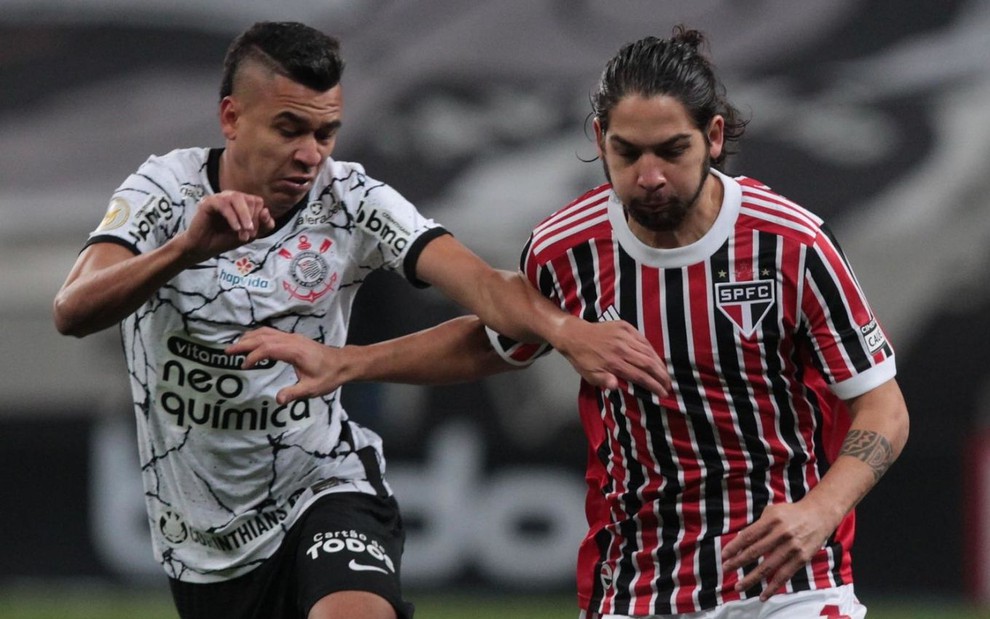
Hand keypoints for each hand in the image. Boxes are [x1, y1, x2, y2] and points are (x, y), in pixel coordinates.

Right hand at [181, 190, 275, 262]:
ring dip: (244, 216)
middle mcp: (231, 197)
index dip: (259, 218)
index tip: (253, 234)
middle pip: (250, 199)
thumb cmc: (224, 240)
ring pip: (237, 198)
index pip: (258, 202)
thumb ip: (262, 226)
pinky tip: (235, 229)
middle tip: (247, 236)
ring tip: (244, 232)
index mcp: (241, 203)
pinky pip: (223, 204)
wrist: (203, 249)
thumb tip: (266, 211)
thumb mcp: (249, 235)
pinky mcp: (208, 202)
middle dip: (252, 219)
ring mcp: (219, 198)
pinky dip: (233, 217)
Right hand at [226, 327, 348, 403]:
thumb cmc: (328, 376)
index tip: (244, 366)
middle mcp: (292, 340)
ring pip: (266, 332)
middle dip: (244, 343)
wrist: (342, 363)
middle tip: (227, 351)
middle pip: (263, 337)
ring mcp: (292, 337)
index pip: (268, 348)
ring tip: (235, 347)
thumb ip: (294, 393)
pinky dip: (258, 336)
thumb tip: (277, 400)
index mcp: (295, 351)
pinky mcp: (293, 339)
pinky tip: (251, 343)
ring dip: (249, 338)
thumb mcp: (312, 389)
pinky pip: (272, 333)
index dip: (254, 356)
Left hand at [555, 318, 669, 396]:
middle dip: (661, 375)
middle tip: (669, 384)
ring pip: (647, 350)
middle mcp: (621, 349)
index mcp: (614, 362)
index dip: (653, 385)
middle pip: (647, 363)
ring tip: (665, 373)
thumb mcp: (589, 375)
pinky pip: (642, 338)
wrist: (575, 335)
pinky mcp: (624, 326)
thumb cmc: (583, 358)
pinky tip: (656, 356)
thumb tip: (617, 386)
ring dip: (659, 362)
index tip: (663, 393)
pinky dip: (651, 348)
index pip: (639, 376)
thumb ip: (604, 381)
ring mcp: (624, 336)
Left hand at [721, 501, 836, 599]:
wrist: (818, 516)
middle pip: (755, 551)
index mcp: (771, 520)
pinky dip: (772, 587)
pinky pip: (784, 576)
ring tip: (739, 586)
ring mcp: (792, 547)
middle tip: (725, 569)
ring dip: (751, 578)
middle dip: (738, 562)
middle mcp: (781, 533)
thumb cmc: (790, 513)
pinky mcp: (801, 559)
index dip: (734, 546)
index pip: (748, 535)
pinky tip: (762, 596)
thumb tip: (740, 541)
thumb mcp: (772, 511)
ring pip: (768, 567)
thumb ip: (757, 525)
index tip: (724, 555)